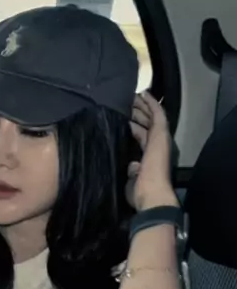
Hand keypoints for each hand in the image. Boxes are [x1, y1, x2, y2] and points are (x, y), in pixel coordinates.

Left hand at [126, 91, 178, 211]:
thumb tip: (132, 165)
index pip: (143, 137)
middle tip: (129, 100)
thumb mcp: (133, 179)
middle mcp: (158, 146)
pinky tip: (144, 93)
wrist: (152, 194)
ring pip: (152, 117)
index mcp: (151, 156)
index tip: (127, 118)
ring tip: (134, 94)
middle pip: (148, 124)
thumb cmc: (141, 192)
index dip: (135, 126)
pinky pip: (157, 114)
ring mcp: (160, 139)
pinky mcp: (161, 135)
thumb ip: (133, 170)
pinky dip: (152, 104)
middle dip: (139, 112)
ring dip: (144, 105)